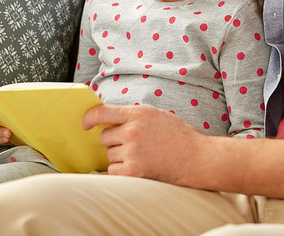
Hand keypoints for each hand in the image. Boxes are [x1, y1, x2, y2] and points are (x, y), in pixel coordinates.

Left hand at [83, 104, 204, 183]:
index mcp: (138, 114)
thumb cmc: (179, 137)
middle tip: (132, 145)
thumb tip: (110, 120)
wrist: (197, 158)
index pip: (102, 112)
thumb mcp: (157, 115)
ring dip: (120, 157)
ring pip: (110, 155)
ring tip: (142, 156)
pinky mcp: (133, 171)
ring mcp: (132, 151)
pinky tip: (138, 167)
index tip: (86, 124)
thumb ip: (134, 116)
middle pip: (105, 137)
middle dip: (114, 142)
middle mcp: (132, 131)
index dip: (89, 118)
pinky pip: (113, 170)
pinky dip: (122, 171)